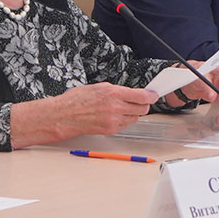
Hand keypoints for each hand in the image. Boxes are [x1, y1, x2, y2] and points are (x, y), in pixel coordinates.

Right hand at [26, 82, 159, 145]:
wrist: (65, 116)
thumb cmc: (78, 99)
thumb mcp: (99, 87)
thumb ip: (118, 91)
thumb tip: (132, 93)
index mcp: (113, 93)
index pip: (142, 96)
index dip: (151, 95)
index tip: (154, 94)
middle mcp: (115, 108)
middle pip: (142, 109)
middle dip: (144, 105)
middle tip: (141, 101)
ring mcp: (113, 120)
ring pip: (135, 118)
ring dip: (134, 113)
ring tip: (124, 108)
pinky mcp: (111, 130)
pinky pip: (126, 125)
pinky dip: (125, 120)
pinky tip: (116, 116)